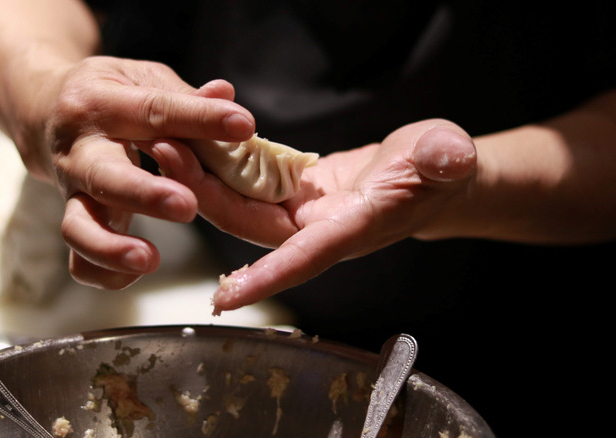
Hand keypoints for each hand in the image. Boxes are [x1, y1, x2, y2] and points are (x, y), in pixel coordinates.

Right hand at [26, 57, 254, 288]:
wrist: (44, 111)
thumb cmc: (110, 95)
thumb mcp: (141, 80)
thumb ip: (183, 96)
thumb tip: (226, 94)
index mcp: (101, 103)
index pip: (154, 111)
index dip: (200, 118)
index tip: (243, 125)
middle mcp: (80, 149)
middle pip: (105, 175)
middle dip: (145, 194)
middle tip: (187, 207)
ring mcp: (71, 190)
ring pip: (78, 225)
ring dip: (111, 246)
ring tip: (150, 259)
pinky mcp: (73, 218)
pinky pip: (77, 258)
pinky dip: (102, 271)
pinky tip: (134, 275)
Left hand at [141, 119, 476, 311]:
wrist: (427, 172)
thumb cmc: (441, 168)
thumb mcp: (447, 157)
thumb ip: (445, 161)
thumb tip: (450, 156)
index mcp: (350, 229)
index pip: (305, 258)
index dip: (267, 278)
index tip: (224, 298)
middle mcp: (315, 229)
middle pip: (250, 223)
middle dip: (204, 195)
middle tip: (165, 155)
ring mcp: (298, 212)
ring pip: (239, 202)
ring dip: (201, 176)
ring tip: (167, 139)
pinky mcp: (289, 191)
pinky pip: (246, 181)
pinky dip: (221, 161)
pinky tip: (198, 135)